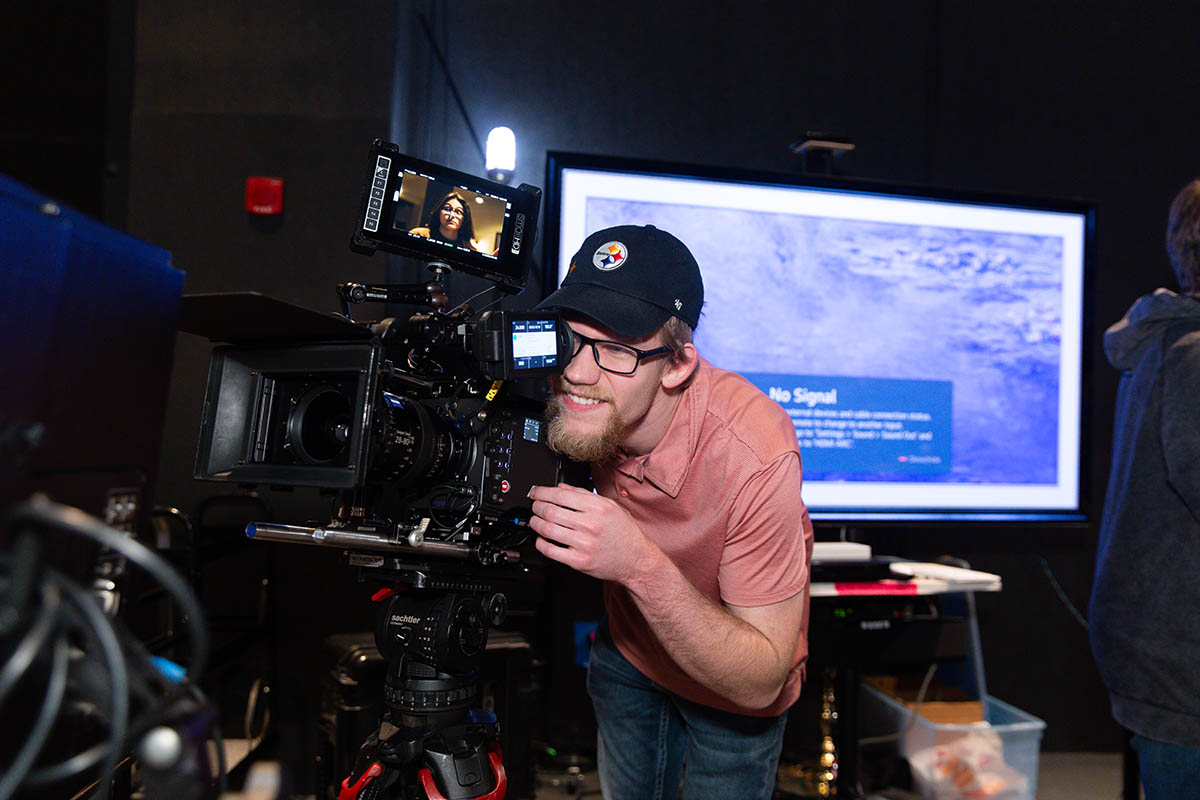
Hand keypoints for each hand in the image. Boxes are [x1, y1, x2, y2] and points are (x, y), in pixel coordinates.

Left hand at [528, 483, 659, 583]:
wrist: (636, 559)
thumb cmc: (625, 533)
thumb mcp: (610, 506)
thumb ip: (584, 495)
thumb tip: (562, 488)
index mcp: (597, 508)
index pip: (561, 495)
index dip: (542, 492)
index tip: (535, 492)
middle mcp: (590, 524)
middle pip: (551, 511)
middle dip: (536, 506)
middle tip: (534, 505)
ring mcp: (584, 544)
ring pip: (548, 530)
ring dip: (535, 523)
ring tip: (535, 520)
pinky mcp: (579, 561)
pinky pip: (551, 551)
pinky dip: (541, 543)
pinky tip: (541, 538)